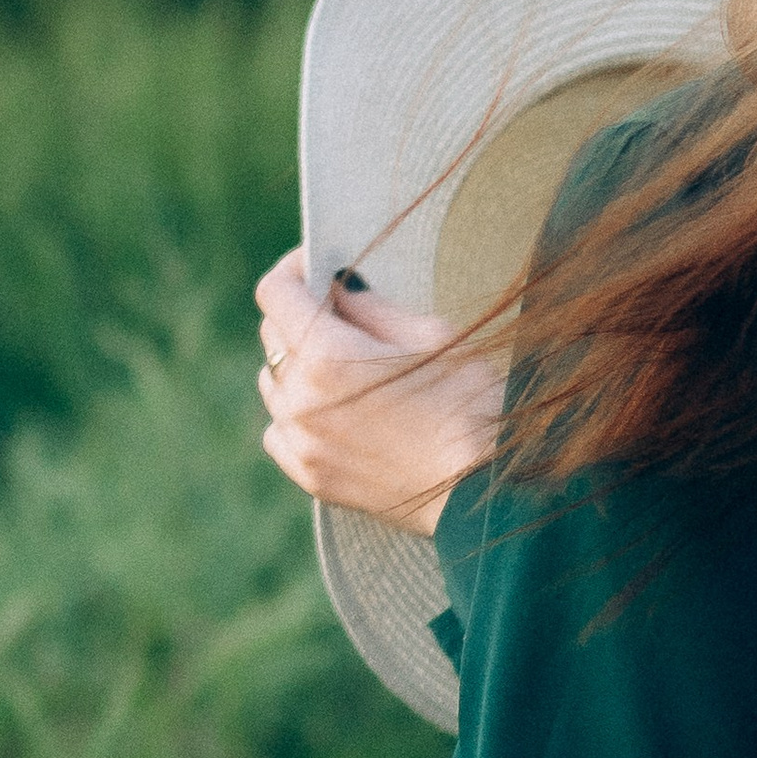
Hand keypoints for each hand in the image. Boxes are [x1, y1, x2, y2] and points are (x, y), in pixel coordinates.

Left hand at [254, 247, 505, 535]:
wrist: (484, 492)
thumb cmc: (470, 406)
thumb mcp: (430, 335)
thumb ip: (369, 307)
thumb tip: (337, 285)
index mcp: (328, 356)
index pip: (275, 293)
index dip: (294, 268)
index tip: (316, 265)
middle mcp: (301, 400)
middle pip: (272, 334)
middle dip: (302, 313)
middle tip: (344, 312)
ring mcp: (302, 442)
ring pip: (274, 383)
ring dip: (297, 365)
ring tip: (345, 368)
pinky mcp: (310, 476)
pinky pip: (280, 430)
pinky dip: (297, 413)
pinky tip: (335, 412)